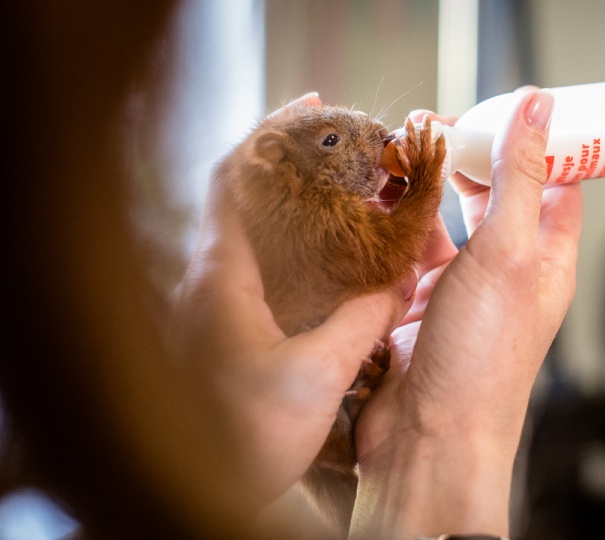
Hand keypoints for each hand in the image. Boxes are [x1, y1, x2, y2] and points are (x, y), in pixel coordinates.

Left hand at [171, 93, 416, 511]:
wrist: (205, 490)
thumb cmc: (241, 439)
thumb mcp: (315, 376)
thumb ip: (362, 322)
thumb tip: (399, 285)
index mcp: (220, 278)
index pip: (230, 180)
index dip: (267, 136)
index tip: (309, 109)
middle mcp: (210, 284)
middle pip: (244, 198)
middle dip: (293, 167)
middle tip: (343, 151)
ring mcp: (216, 308)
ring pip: (255, 234)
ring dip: (297, 209)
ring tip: (345, 197)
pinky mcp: (230, 333)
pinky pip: (262, 270)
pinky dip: (297, 249)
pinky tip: (333, 262)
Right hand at [351, 89, 582, 538]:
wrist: (427, 436)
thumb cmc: (482, 360)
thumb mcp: (509, 253)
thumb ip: (520, 178)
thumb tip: (539, 109)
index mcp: (547, 259)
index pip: (557, 184)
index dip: (541, 142)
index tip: (516, 107)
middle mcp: (507, 272)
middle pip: (495, 195)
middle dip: (472, 155)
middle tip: (443, 123)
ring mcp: (460, 288)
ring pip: (446, 219)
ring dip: (428, 184)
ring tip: (404, 149)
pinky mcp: (416, 303)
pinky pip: (406, 248)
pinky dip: (393, 221)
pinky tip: (379, 198)